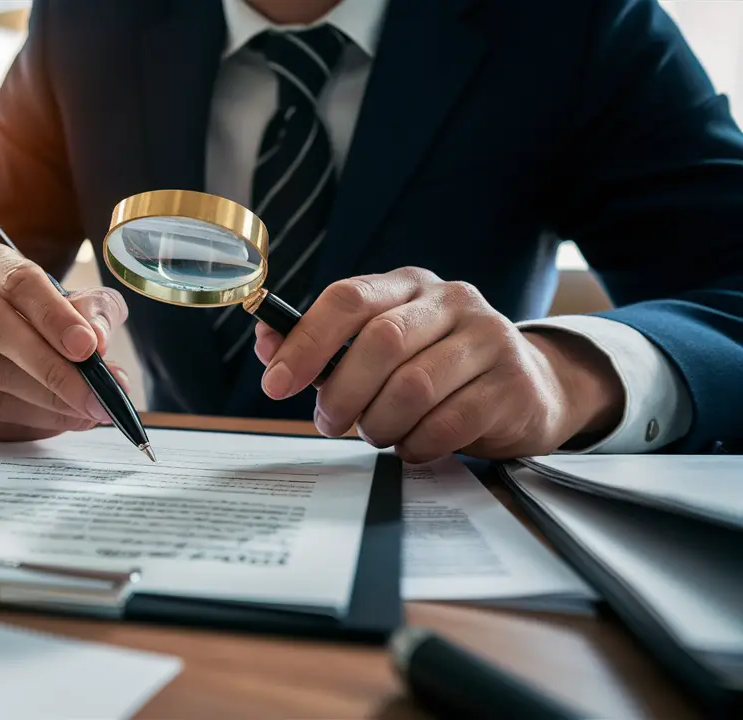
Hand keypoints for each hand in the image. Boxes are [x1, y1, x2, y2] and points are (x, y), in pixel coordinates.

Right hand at [0, 243, 129, 439]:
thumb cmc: (26, 316)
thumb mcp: (66, 302)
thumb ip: (91, 312)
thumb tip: (100, 340)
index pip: (18, 280)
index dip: (55, 315)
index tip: (88, 347)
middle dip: (48, 366)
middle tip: (93, 395)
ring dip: (43, 401)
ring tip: (84, 412)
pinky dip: (24, 422)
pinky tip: (55, 421)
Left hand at [253, 267, 624, 461]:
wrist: (532, 385)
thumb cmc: (438, 365)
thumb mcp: (382, 345)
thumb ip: (324, 346)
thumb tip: (267, 345)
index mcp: (409, 284)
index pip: (349, 298)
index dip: (306, 342)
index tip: (277, 384)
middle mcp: (451, 301)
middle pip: (380, 342)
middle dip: (342, 393)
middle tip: (328, 423)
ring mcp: (488, 339)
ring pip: (413, 386)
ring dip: (379, 423)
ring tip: (376, 434)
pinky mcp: (512, 385)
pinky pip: (449, 423)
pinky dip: (417, 444)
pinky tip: (412, 445)